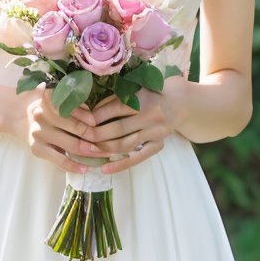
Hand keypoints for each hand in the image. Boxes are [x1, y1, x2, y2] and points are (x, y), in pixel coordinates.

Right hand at [12, 81, 114, 172]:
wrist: (19, 116)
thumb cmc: (47, 107)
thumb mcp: (58, 99)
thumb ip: (76, 104)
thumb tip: (96, 119)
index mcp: (49, 99)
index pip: (75, 109)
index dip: (90, 118)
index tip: (102, 124)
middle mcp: (42, 115)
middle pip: (75, 128)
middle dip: (95, 137)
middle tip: (110, 142)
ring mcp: (38, 133)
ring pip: (69, 145)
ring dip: (89, 152)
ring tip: (103, 155)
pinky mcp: (37, 149)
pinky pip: (59, 160)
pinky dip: (73, 165)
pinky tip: (85, 169)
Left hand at [68, 75, 189, 173]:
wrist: (179, 103)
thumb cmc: (149, 95)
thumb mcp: (134, 91)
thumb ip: (112, 100)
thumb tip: (88, 113)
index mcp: (143, 99)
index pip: (114, 109)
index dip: (95, 116)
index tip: (81, 122)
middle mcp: (151, 116)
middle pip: (118, 128)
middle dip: (96, 135)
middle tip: (81, 138)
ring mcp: (156, 133)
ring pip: (125, 144)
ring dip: (105, 149)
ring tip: (89, 150)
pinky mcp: (158, 145)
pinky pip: (137, 158)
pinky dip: (120, 165)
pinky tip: (105, 169)